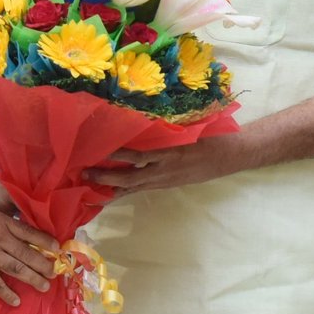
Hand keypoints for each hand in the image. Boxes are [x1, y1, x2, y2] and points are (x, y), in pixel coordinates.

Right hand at [0, 212, 56, 305]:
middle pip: (28, 253)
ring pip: (19, 269)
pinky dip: (9, 294)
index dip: (46, 242)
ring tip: (44, 286)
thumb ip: (8, 230)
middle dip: (43, 265)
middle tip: (53, 273)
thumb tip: (30, 245)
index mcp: (2, 222)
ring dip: (33, 279)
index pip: (29, 232)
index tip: (57, 250)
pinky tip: (17, 300)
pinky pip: (0, 285)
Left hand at [85, 133, 244, 195]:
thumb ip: (163, 128)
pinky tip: (109, 194)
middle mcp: (164, 170)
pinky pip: (140, 190)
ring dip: (110, 189)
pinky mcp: (165, 185)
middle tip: (84, 172)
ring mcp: (164, 180)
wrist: (228, 155)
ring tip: (89, 189)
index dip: (119, 155)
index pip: (139, 156)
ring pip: (132, 188)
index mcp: (169, 153)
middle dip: (106, 176)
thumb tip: (137, 119)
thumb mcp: (186, 128)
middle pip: (129, 177)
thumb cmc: (208, 136)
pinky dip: (123, 193)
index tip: (99, 149)